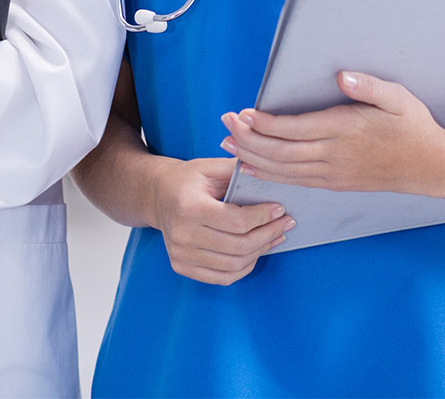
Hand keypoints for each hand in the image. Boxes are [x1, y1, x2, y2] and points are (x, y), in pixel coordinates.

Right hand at [150, 157, 294, 284]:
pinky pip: (221, 277)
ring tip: (275, 237)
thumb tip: (270, 173)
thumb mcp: (211, 167)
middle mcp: (182, 234)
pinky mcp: (181, 266)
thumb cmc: (189, 179)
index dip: (263, 217)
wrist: (158, 195)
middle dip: (268, 235)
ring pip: (233, 265)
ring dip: (260, 251)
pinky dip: (244, 268)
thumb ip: (239, 170)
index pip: (237, 221)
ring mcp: (180, 254)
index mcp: (189, 206)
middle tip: (285, 223)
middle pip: (238, 246)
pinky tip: (256, 252)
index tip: (280, 209)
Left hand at [220, 71, 444, 195]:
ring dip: (252, 158)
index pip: (294, 129)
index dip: (265, 124)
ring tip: (227, 145)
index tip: (242, 113)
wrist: (430, 167)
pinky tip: (252, 168)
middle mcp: (333, 155)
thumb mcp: (398, 98)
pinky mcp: (334, 183)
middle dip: (247, 140)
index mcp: (344, 130)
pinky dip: (268, 175)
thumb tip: (342, 77)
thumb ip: (369, 86)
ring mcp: (332, 173)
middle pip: (280, 152)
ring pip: (282, 170)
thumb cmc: (413, 127)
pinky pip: (294, 181)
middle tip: (224, 125)